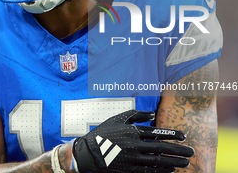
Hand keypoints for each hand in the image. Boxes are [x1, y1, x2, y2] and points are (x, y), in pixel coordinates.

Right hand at [72, 110, 193, 172]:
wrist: (90, 152)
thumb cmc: (104, 133)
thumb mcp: (118, 118)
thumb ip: (136, 115)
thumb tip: (152, 114)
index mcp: (132, 131)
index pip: (157, 132)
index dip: (172, 134)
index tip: (184, 136)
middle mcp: (135, 144)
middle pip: (162, 148)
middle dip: (179, 150)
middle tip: (191, 151)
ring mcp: (133, 158)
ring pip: (158, 161)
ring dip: (174, 161)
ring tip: (186, 162)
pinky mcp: (130, 169)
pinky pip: (150, 170)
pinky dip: (162, 170)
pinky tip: (171, 170)